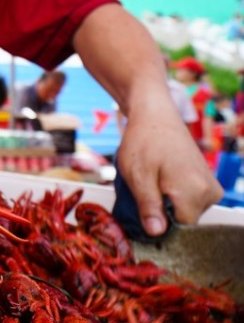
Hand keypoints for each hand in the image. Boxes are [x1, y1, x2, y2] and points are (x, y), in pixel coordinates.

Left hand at [118, 107, 222, 235]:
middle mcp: (210, 193)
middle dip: (161, 213)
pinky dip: (174, 196)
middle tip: (144, 191)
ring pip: (186, 212)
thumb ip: (148, 206)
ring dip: (167, 203)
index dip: (157, 225)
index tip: (141, 212)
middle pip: (183, 221)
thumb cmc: (143, 141)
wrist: (155, 116)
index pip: (179, 229)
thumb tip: (156, 233)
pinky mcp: (208, 183)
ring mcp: (212, 188)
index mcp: (194, 192)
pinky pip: (190, 201)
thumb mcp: (137, 174)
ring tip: (153, 182)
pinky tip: (162, 180)